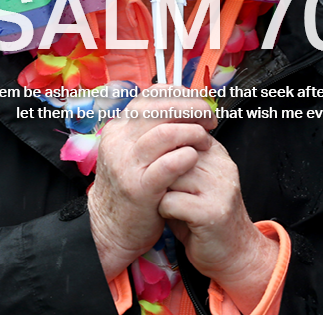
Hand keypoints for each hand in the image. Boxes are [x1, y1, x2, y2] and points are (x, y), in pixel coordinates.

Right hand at [88, 85, 217, 278]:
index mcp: (119, 127)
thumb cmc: (133, 186)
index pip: (153, 94)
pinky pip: (170, 163)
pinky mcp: (139, 188)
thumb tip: (187, 104)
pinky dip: (188, 156)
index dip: (183, 95)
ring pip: (167, 132)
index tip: (200, 105)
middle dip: (194, 108)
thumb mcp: (134, 151)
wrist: (112, 229)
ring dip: (195, 133)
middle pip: (162, 107)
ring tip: (205, 142)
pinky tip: (195, 159)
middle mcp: (119, 141)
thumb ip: (153, 129)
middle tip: (210, 120)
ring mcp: (127, 164)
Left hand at [159, 138, 277, 311]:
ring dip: (159, 189)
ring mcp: (220, 188)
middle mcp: (222, 165)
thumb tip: (142, 140)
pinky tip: (171, 216)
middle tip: (156, 188)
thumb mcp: (190, 182)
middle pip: (173, 150)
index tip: (154, 167)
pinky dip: (163, 209)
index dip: (160, 149)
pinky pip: (171, 200)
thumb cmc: (201, 217)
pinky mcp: (213, 212)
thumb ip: (174, 160)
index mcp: (216, 152)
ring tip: (166, 201)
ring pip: (170, 173)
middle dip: (157, 170)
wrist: (233, 254)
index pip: (180, 131)